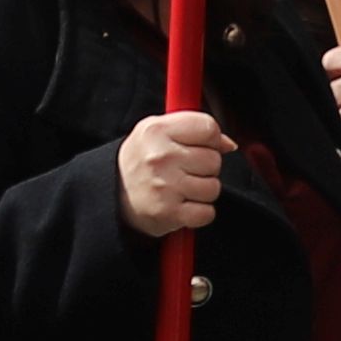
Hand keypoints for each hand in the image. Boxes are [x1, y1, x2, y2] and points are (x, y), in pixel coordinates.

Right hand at [114, 110, 229, 237]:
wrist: (112, 194)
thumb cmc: (140, 161)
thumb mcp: (156, 131)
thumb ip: (191, 128)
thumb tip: (228, 143)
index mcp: (157, 130)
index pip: (208, 127)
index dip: (211, 138)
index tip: (202, 145)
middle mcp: (160, 156)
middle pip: (214, 159)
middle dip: (206, 167)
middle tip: (186, 170)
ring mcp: (165, 186)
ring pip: (213, 187)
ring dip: (204, 191)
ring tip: (183, 188)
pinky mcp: (169, 213)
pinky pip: (207, 213)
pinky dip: (199, 213)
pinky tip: (184, 205)